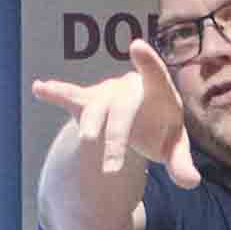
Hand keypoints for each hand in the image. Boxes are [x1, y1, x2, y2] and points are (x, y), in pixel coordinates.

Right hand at [29, 39, 196, 229]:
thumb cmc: (162, 130)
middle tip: (112, 170)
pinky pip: (71, 95)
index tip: (137, 46)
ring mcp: (108, 92)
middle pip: (121, 109)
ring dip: (90, 126)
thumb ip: (181, 164)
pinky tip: (39, 88)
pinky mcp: (89, 100)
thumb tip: (191, 182)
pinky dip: (56, 93)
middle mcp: (130, 87)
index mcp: (158, 92)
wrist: (144, 120)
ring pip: (96, 106)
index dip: (148, 62)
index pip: (156, 75)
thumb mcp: (174, 148)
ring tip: (86, 142)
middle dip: (115, 139)